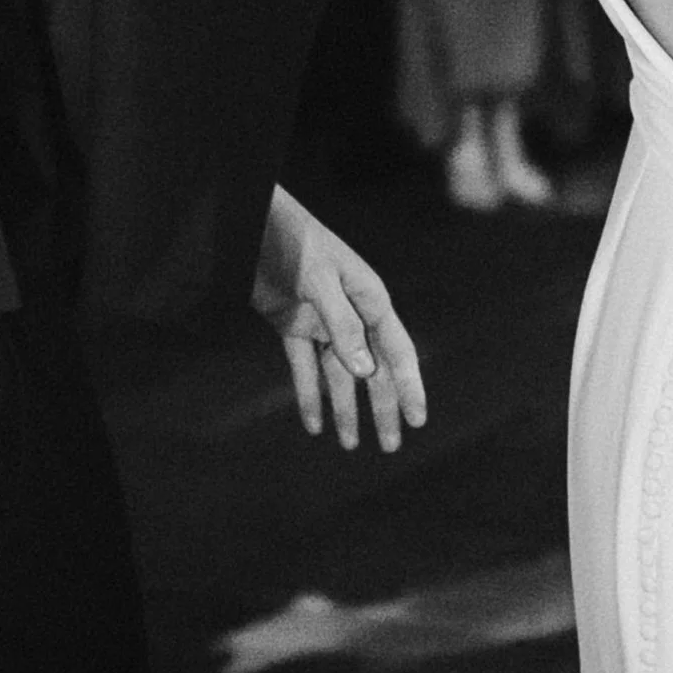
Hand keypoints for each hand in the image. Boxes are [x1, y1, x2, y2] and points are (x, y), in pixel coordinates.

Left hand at [252, 185, 428, 453]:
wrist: (254, 225)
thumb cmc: (295, 243)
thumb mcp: (320, 282)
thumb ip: (343, 326)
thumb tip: (365, 371)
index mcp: (371, 300)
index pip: (397, 352)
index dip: (410, 387)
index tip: (419, 419)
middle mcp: (352, 315)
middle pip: (372, 371)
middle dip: (381, 409)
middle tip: (391, 447)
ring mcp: (322, 322)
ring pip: (339, 376)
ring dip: (345, 409)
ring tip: (349, 446)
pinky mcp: (293, 325)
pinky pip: (305, 368)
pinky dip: (309, 396)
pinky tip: (314, 425)